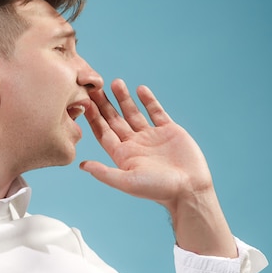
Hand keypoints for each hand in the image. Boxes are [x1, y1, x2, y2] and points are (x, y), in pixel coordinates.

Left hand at [80, 79, 236, 256]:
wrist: (189, 189)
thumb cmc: (158, 190)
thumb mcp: (127, 182)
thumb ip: (104, 173)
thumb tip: (82, 165)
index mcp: (123, 155)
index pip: (103, 132)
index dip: (93, 117)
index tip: (84, 102)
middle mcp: (135, 144)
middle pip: (115, 119)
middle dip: (104, 104)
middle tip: (94, 86)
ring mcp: (151, 136)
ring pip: (134, 113)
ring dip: (124, 99)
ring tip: (115, 82)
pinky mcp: (169, 131)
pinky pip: (156, 112)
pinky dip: (149, 100)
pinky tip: (140, 89)